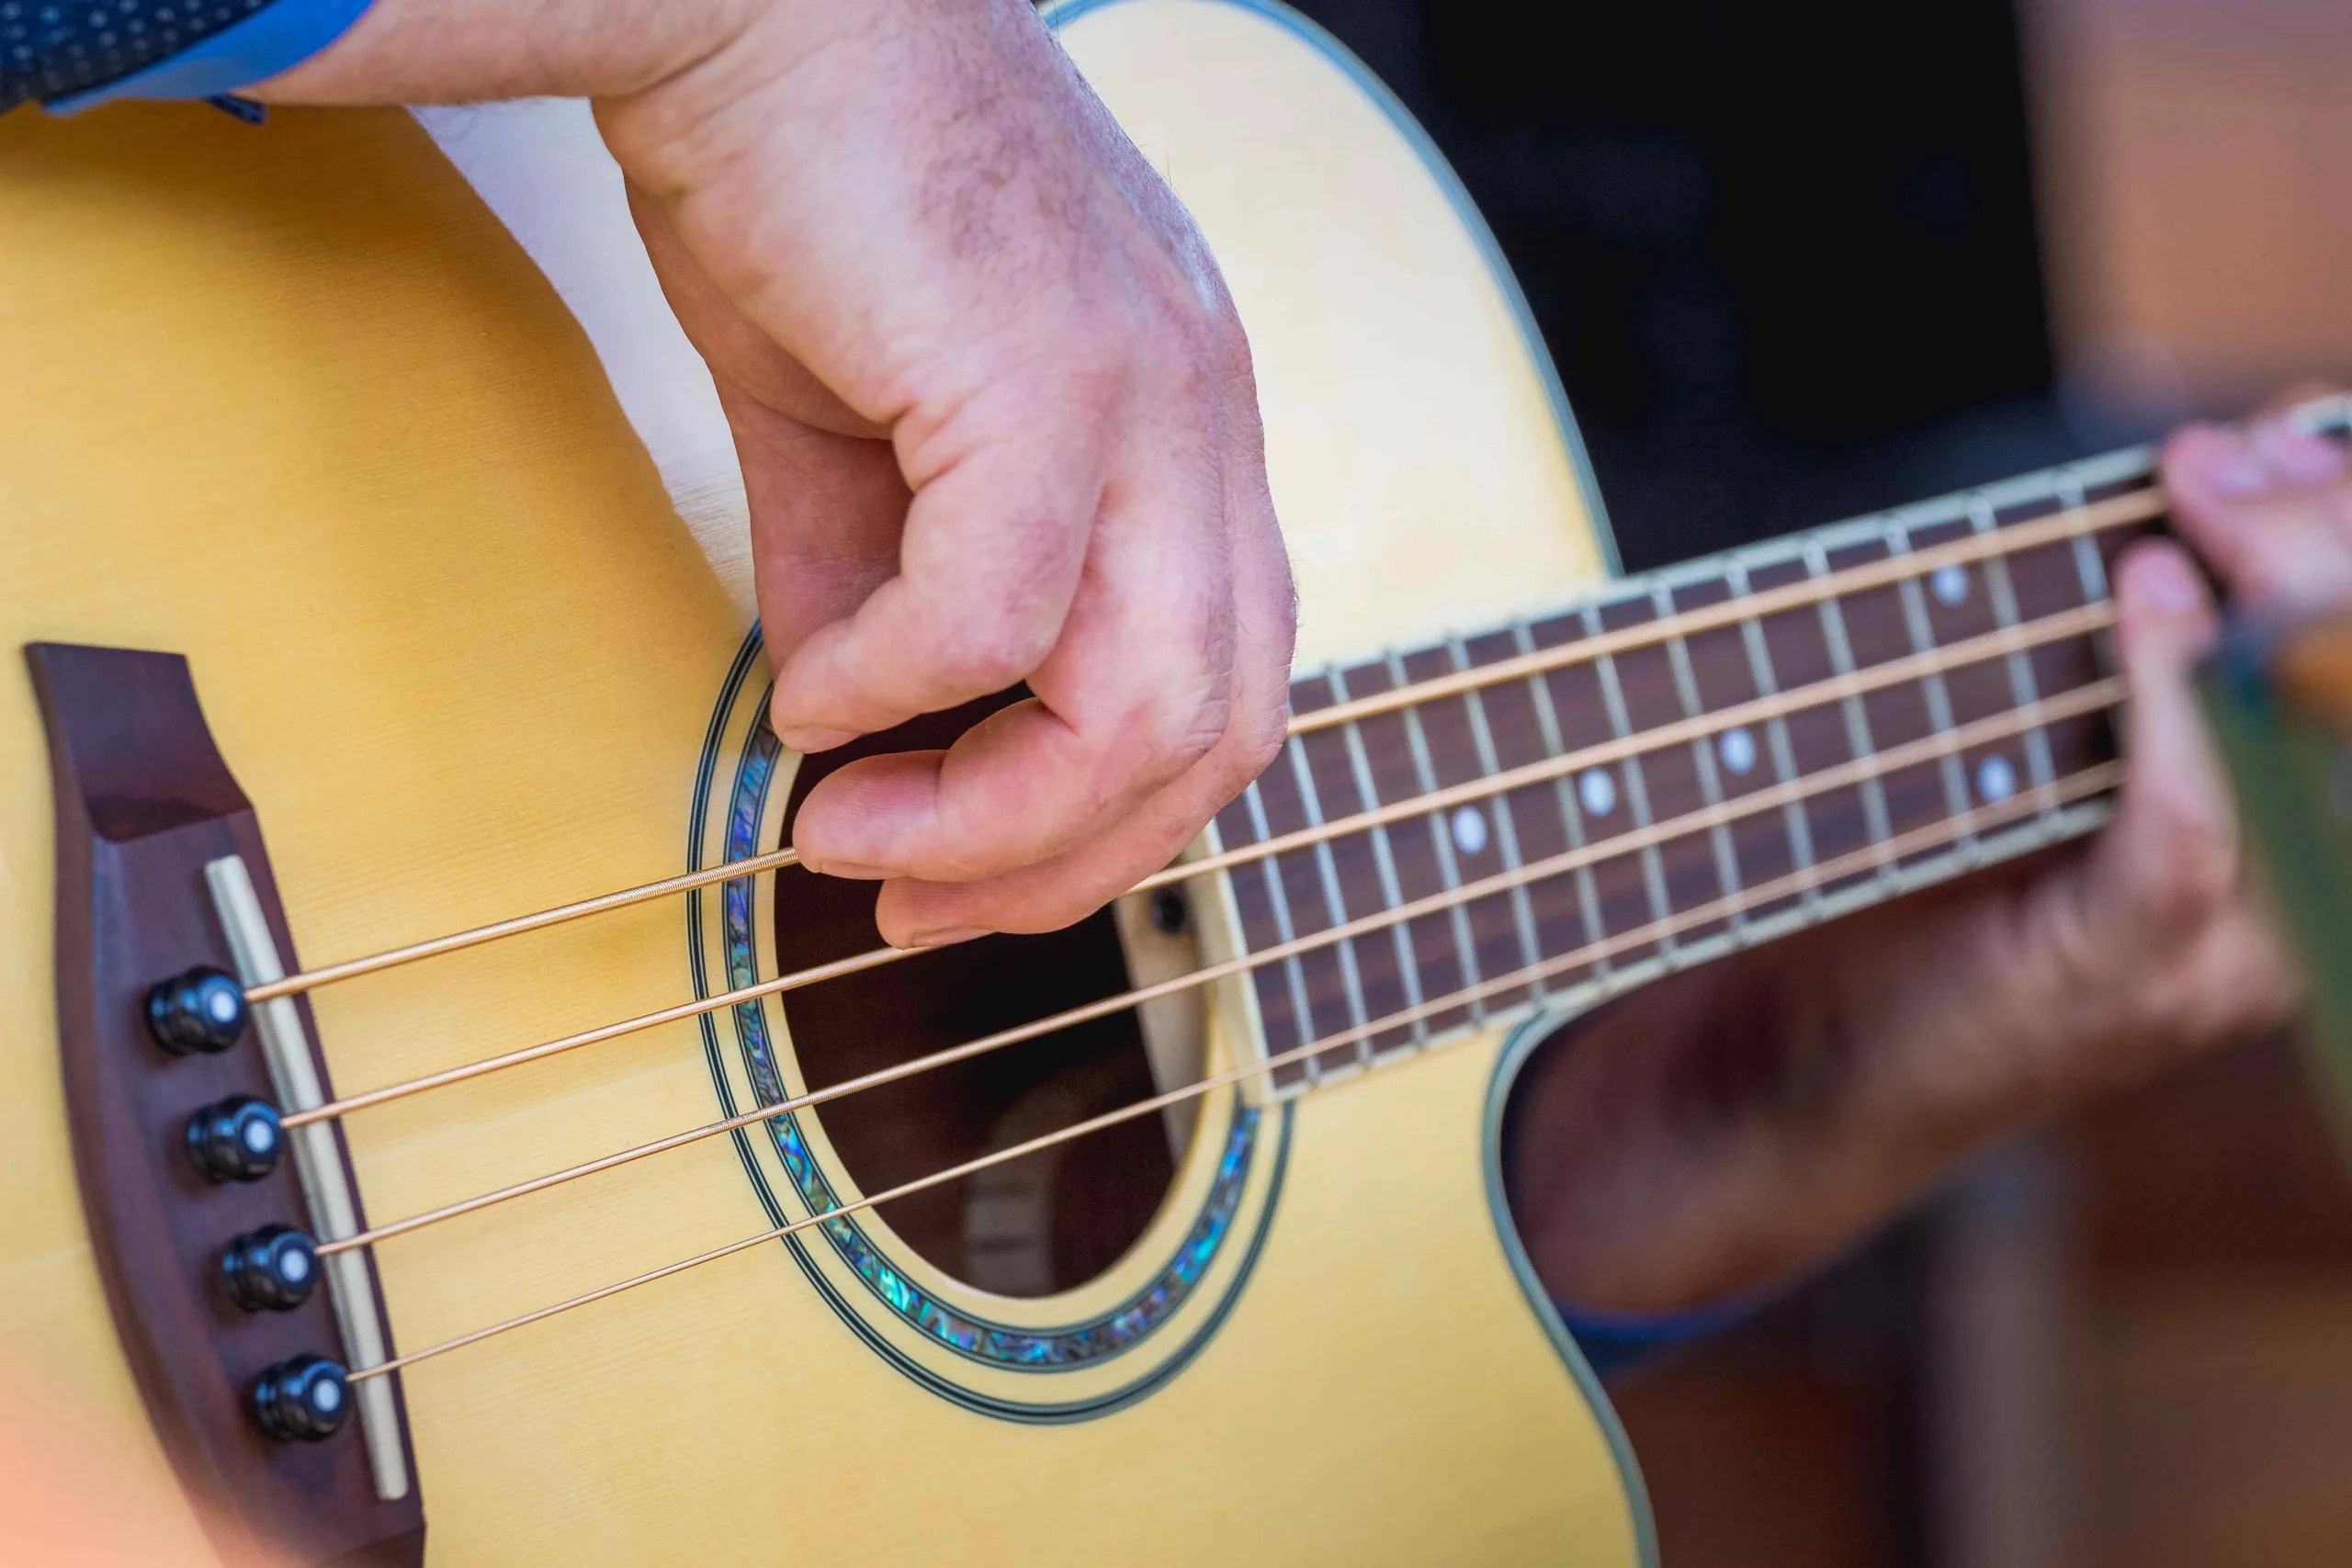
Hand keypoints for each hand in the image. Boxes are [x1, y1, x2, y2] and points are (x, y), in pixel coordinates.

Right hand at [263, 0, 1294, 946]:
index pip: (1227, 683)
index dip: (1107, 820)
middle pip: (1221, 728)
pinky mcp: (1046, 367)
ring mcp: (1149, 389)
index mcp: (1188, 429)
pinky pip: (994, 610)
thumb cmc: (805, 195)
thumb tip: (854, 742)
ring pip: (1149, 700)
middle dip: (1066, 862)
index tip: (951, 877)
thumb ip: (875, 593)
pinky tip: (813, 696)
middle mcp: (1205, 416)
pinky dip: (898, 692)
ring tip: (854, 833)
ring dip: (994, 818)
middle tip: (908, 903)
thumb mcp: (854, 441)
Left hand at [1507, 405, 2331, 1315]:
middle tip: (2216, 459)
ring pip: (2330, 750)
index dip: (2350, 526)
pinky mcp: (2122, 977)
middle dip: (2329, 539)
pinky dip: (2176, 696)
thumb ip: (2142, 640)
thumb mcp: (2055, 743)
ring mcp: (2227, 957)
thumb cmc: (1918, 884)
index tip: (2281, 433)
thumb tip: (2214, 462)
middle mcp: (2304, 907)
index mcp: (2303, 843)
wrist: (1801, 1067)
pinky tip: (2147, 594)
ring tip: (2192, 501)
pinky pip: (2192, 824)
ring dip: (2273, 592)